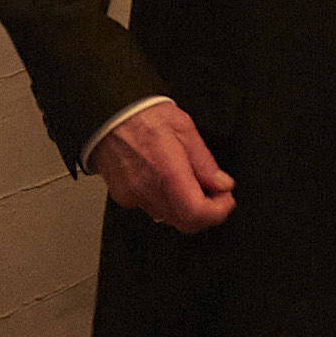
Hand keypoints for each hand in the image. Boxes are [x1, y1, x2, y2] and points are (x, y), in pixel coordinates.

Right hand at [92, 103, 235, 231]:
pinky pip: (150, 207)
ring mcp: (133, 197)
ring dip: (184, 207)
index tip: (226, 199)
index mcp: (167, 171)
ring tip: (188, 180)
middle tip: (214, 193)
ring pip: (168, 217)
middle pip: (185, 223)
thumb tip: (221, 184)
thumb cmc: (142, 114)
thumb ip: (205, 162)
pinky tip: (166, 179)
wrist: (109, 113)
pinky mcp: (123, 197)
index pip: (197, 213)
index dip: (218, 211)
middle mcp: (148, 190)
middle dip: (205, 212)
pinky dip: (164, 200)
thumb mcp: (184, 128)